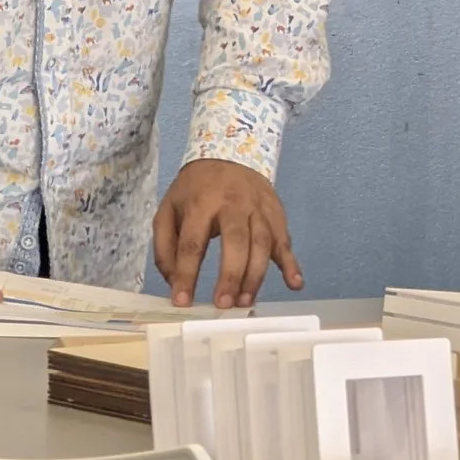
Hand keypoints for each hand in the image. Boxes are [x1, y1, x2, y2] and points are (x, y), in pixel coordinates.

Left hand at [153, 159, 299, 308]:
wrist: (229, 155)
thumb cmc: (195, 190)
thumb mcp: (168, 210)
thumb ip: (165, 246)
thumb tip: (173, 282)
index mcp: (201, 203)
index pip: (193, 243)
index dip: (187, 274)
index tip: (182, 301)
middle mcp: (233, 204)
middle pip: (236, 241)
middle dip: (230, 275)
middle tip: (223, 305)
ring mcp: (259, 209)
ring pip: (262, 243)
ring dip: (256, 275)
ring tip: (245, 302)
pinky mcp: (277, 215)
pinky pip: (286, 241)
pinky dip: (292, 264)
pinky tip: (295, 284)